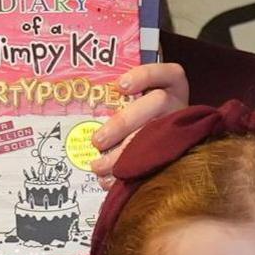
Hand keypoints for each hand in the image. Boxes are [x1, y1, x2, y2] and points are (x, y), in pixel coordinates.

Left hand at [88, 61, 189, 176]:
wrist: (157, 147)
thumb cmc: (134, 114)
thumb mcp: (130, 101)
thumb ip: (114, 99)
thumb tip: (76, 101)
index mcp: (170, 86)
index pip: (167, 73)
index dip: (146, 76)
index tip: (120, 86)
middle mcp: (177, 106)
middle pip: (157, 104)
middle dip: (124, 122)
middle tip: (97, 141)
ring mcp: (179, 130)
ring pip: (156, 137)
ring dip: (124, 152)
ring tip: (98, 165)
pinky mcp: (174, 155)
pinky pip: (153, 164)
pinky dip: (128, 174)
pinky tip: (108, 181)